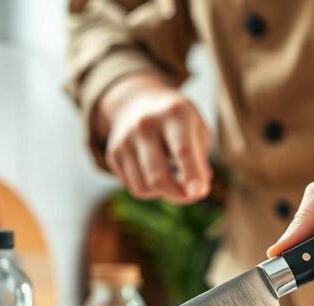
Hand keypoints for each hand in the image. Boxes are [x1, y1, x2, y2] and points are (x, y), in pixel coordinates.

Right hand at [94, 73, 211, 203]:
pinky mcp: (113, 154)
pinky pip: (134, 187)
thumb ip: (200, 158)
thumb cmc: (177, 120)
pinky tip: (157, 175)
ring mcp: (125, 140)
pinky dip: (149, 190)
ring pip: (144, 188)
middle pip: (158, 177)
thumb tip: (195, 190)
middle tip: (191, 195)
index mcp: (174, 113)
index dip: (192, 174)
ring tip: (174, 182)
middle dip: (178, 195)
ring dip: (164, 194)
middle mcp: (145, 125)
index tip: (200, 192)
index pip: (182, 150)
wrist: (137, 101)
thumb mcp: (197, 127)